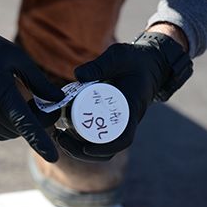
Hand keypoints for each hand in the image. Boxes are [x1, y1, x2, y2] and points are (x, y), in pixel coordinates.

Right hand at [0, 8, 63, 161]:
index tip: (53, 157)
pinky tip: (8, 108)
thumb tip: (58, 99)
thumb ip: (39, 82)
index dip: (40, 141)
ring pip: (7, 133)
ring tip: (24, 102)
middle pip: (19, 128)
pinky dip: (8, 126)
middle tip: (42, 103)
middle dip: (36, 122)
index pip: (24, 122)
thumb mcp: (17, 58)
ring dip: (21, 125)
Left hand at [55, 32, 191, 160]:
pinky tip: (63, 127)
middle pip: (107, 150)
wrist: (147, 64)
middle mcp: (125, 121)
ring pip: (100, 147)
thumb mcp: (118, 56)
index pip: (124, 138)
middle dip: (82, 150)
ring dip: (79, 148)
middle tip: (60, 137)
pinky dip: (80, 138)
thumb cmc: (135, 60)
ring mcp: (117, 123)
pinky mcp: (109, 119)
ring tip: (58, 136)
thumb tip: (77, 75)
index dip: (105, 148)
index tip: (85, 148)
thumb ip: (101, 64)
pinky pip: (96, 136)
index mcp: (132, 109)